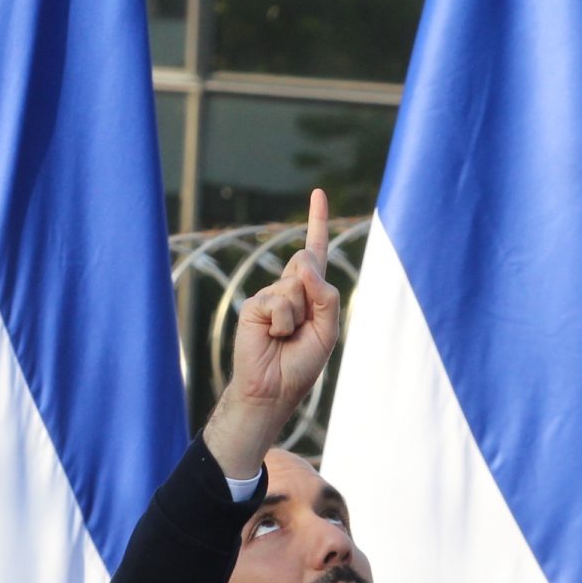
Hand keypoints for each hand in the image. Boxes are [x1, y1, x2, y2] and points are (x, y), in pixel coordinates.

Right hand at [203, 189, 339, 478]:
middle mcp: (288, 289)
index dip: (317, 222)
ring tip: (285, 339)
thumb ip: (327, 297)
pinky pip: (280, 302)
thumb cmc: (300, 364)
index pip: (315, 252)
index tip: (319, 192)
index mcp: (309, 293)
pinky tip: (273, 339)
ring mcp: (269, 295)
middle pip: (308, 263)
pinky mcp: (254, 306)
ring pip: (296, 286)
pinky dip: (283, 324)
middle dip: (313, 293)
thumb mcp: (328, 331)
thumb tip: (306, 265)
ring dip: (298, 318)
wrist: (273, 390)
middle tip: (301, 328)